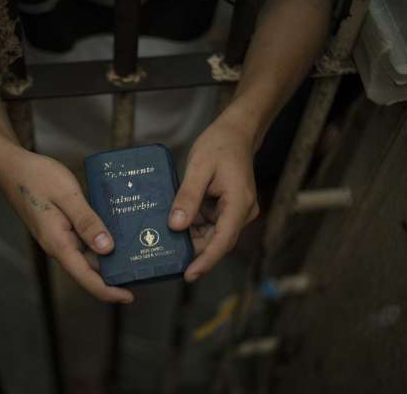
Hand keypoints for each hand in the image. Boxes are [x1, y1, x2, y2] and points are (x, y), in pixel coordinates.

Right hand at [0, 146, 133, 302]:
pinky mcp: (60, 227)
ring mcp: (59, 237)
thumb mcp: (67, 195)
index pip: (86, 277)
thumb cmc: (36, 177)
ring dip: (109, 256)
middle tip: (142, 269)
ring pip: (87, 254)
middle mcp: (58, 245)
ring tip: (136, 251)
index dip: (108, 291)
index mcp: (59, 243)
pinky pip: (83, 240)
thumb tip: (107, 248)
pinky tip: (117, 231)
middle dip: (114, 274)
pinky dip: (100, 239)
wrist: (11, 166)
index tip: (130, 296)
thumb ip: (87, 221)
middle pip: (89, 270)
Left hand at [168, 107, 260, 281]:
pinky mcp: (229, 209)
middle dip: (193, 251)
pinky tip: (175, 224)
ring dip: (191, 237)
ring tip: (165, 241)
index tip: (189, 274)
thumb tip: (176, 226)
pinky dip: (194, 226)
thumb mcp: (199, 167)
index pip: (223, 240)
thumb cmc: (219, 144)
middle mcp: (242, 212)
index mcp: (239, 203)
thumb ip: (187, 197)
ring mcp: (237, 211)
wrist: (236, 132)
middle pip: (217, 241)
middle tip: (165, 258)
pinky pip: (211, 224)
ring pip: (213, 234)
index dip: (206, 260)